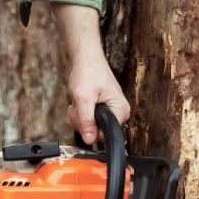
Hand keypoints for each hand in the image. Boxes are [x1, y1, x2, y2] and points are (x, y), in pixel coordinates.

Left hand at [51, 3, 130, 143]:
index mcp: (120, 110)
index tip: (82, 114)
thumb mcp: (83, 97)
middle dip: (82, 121)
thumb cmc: (89, 72)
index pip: (105, 134)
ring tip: (79, 101)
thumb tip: (89, 140)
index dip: (90, 128)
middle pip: (97, 132)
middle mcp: (118, 112)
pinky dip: (79, 114)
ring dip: (78, 117)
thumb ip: (86, 120)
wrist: (86, 59)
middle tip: (79, 105)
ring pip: (90, 127)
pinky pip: (88, 121)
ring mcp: (110, 111)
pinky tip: (79, 102)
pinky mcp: (102, 110)